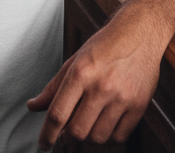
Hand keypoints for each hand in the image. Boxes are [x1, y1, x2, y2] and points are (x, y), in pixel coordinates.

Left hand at [27, 16, 160, 149]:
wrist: (140, 32)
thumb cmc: (106, 44)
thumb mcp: (75, 60)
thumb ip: (54, 87)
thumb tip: (34, 106)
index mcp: (81, 72)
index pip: (58, 113)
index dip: (47, 134)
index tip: (44, 143)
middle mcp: (101, 86)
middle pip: (77, 131)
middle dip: (68, 138)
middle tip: (66, 134)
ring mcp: (121, 97)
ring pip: (98, 137)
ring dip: (89, 137)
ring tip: (88, 124)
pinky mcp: (139, 106)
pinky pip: (119, 136)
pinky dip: (109, 136)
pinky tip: (106, 124)